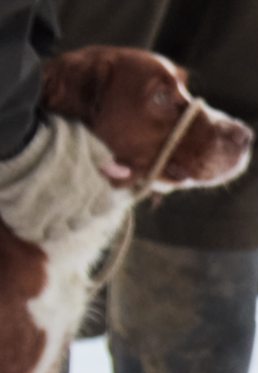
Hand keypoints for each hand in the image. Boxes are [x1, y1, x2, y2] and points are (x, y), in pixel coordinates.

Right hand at [0, 117, 125, 245]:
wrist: (16, 143)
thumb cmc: (52, 137)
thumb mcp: (85, 142)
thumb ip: (105, 160)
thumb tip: (126, 173)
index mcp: (93, 189)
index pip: (104, 206)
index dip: (96, 200)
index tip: (86, 192)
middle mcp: (76, 207)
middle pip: (82, 221)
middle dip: (75, 213)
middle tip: (61, 199)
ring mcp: (51, 217)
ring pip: (59, 231)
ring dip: (54, 223)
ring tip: (44, 209)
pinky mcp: (27, 222)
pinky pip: (34, 234)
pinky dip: (32, 228)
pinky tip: (27, 215)